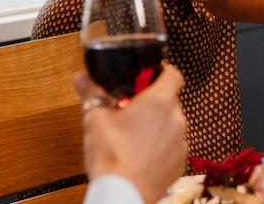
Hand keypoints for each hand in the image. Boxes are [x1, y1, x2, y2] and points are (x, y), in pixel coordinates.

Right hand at [75, 65, 188, 203]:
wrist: (124, 194)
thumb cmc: (112, 158)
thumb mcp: (94, 120)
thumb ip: (91, 94)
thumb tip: (83, 79)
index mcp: (158, 102)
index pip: (173, 74)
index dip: (161, 72)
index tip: (148, 77)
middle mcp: (175, 119)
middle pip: (170, 100)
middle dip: (152, 102)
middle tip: (131, 110)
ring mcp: (180, 142)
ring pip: (172, 124)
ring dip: (157, 125)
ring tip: (133, 135)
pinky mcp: (179, 162)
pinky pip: (173, 146)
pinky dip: (160, 146)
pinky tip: (141, 153)